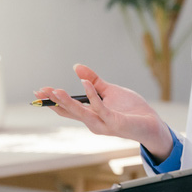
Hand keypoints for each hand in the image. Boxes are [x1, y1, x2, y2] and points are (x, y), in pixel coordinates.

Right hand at [33, 64, 171, 155]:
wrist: (152, 123)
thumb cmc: (131, 110)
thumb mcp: (110, 91)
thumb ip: (94, 80)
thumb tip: (76, 67)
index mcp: (91, 115)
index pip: (67, 109)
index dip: (53, 100)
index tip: (39, 91)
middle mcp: (94, 122)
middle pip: (70, 111)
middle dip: (54, 101)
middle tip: (40, 91)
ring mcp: (104, 124)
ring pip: (81, 113)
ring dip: (67, 102)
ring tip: (55, 91)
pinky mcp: (115, 122)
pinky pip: (101, 109)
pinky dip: (92, 96)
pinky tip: (84, 84)